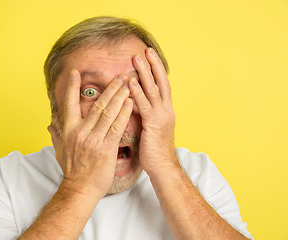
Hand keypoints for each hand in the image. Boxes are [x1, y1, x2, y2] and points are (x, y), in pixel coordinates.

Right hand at [49, 70, 132, 198]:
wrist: (80, 189)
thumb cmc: (72, 170)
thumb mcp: (60, 151)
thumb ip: (56, 135)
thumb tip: (49, 124)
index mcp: (69, 130)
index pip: (69, 104)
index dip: (73, 87)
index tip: (76, 72)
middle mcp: (81, 132)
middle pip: (97, 105)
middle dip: (110, 88)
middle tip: (120, 75)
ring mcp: (94, 139)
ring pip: (108, 112)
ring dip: (120, 96)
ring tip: (128, 83)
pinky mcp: (106, 148)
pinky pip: (117, 126)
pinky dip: (124, 113)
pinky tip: (130, 102)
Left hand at [129, 48, 178, 176]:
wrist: (163, 168)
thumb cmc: (154, 150)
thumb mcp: (152, 128)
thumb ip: (146, 114)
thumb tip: (135, 103)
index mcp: (166, 111)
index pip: (162, 86)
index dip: (157, 71)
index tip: (150, 57)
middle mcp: (166, 110)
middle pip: (161, 82)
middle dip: (153, 65)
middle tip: (145, 50)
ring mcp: (162, 116)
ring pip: (153, 89)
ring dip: (145, 73)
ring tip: (137, 58)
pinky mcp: (154, 124)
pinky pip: (145, 105)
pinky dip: (138, 92)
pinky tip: (131, 81)